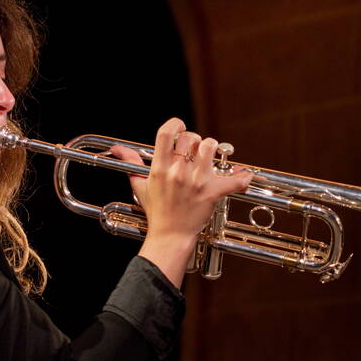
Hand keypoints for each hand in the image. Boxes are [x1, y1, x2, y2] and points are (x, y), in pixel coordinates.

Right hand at [112, 118, 251, 285]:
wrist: (169, 236)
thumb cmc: (156, 211)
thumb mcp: (141, 186)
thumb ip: (132, 164)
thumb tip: (117, 149)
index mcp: (160, 169)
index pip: (166, 134)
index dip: (175, 124)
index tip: (180, 127)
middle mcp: (177, 172)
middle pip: (190, 138)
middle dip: (194, 139)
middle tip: (195, 149)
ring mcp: (196, 183)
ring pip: (210, 148)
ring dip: (212, 149)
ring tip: (210, 157)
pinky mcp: (212, 194)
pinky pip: (234, 181)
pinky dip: (242, 177)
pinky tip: (243, 175)